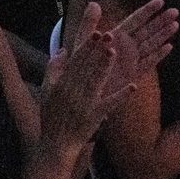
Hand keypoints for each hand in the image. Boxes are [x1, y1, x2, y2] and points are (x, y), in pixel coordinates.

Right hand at [39, 26, 125, 153]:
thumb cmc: (51, 116)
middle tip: (109, 35)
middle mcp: (72, 92)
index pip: (76, 61)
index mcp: (61, 84)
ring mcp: (84, 104)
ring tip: (114, 51)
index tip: (96, 33)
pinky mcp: (95, 116)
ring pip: (96, 81)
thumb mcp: (46, 90)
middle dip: (98, 51)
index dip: (86, 47)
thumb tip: (63, 49)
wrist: (55, 145)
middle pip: (87, 67)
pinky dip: (121, 95)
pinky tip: (133, 86)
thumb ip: (53, 68)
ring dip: (105, 66)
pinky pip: (110, 104)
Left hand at [57, 0, 177, 101]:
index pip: (134, 20)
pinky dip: (158, 55)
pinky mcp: (132, 74)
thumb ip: (88, 23)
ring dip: (163, 35)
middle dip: (161, 21)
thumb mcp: (83, 42)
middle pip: (147, 31)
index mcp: (115, 36)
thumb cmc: (81, 65)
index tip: (161, 1)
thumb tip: (93, 3)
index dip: (147, 11)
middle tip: (175, 11)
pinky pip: (147, 63)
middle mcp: (125, 46)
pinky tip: (168, 47)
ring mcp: (130, 59)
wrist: (82, 89)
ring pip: (150, 44)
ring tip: (176, 24)